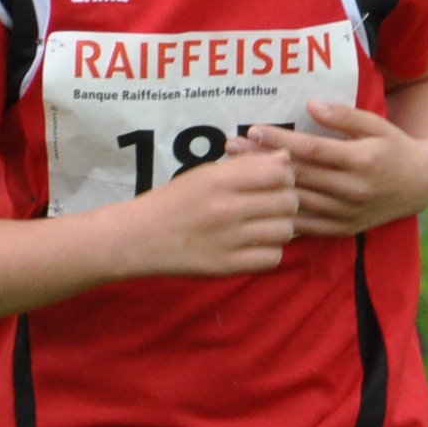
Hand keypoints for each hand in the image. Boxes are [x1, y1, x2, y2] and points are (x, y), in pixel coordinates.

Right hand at [135, 148, 297, 275]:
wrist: (140, 237)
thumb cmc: (175, 200)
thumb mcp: (206, 174)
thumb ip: (246, 166)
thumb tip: (285, 159)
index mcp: (220, 181)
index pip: (279, 173)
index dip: (284, 175)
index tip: (274, 181)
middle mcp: (226, 209)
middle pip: (288, 202)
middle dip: (286, 201)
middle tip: (271, 204)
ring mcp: (228, 240)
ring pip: (285, 231)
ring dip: (280, 227)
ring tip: (264, 225)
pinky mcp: (227, 267)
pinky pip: (272, 258)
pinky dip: (269, 251)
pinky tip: (255, 245)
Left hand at [230, 100, 427, 236]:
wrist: (419, 185)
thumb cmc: (394, 147)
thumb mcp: (376, 124)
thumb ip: (344, 116)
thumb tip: (312, 105)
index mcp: (361, 160)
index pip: (312, 149)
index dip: (281, 140)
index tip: (253, 129)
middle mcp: (352, 189)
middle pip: (299, 174)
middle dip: (262, 161)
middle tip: (231, 149)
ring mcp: (346, 213)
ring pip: (297, 201)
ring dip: (264, 188)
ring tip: (235, 175)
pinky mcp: (343, 229)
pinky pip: (306, 227)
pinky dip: (281, 217)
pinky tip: (256, 207)